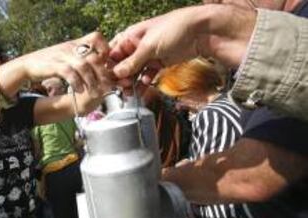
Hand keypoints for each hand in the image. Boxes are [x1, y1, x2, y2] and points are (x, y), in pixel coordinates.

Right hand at [24, 32, 114, 95]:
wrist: (28, 64)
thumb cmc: (51, 63)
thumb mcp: (68, 57)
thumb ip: (82, 60)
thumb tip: (101, 70)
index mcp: (76, 44)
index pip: (96, 37)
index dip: (105, 50)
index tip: (106, 64)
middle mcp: (71, 47)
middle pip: (93, 57)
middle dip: (102, 74)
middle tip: (107, 86)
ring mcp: (62, 55)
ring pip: (83, 66)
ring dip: (91, 81)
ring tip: (95, 93)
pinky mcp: (54, 65)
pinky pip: (69, 72)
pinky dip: (76, 82)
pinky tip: (79, 90)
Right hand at [109, 5, 255, 84]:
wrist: (202, 32)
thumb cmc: (175, 29)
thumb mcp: (149, 46)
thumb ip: (132, 61)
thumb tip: (116, 73)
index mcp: (132, 35)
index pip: (114, 52)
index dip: (110, 67)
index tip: (108, 80)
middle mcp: (138, 45)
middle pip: (123, 64)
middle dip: (121, 77)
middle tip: (122, 88)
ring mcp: (150, 54)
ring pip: (135, 71)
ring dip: (132, 82)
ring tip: (131, 93)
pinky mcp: (161, 62)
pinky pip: (148, 74)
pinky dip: (145, 81)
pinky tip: (144, 87)